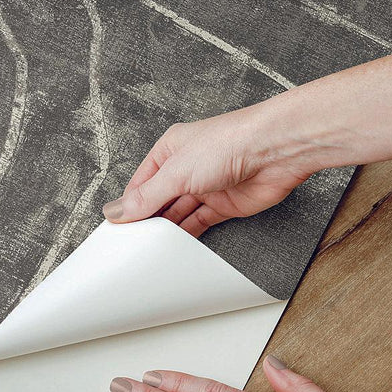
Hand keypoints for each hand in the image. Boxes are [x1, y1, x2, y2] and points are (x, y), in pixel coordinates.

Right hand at [102, 110, 314, 236]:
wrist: (275, 150)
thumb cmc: (229, 143)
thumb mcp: (176, 172)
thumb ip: (146, 196)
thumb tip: (117, 210)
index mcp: (170, 151)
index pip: (140, 183)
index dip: (129, 205)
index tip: (117, 228)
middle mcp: (187, 168)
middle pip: (158, 200)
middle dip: (147, 219)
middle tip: (132, 242)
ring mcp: (206, 187)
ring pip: (178, 213)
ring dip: (167, 229)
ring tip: (150, 247)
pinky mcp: (224, 205)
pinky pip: (200, 222)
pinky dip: (188, 235)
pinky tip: (176, 246)